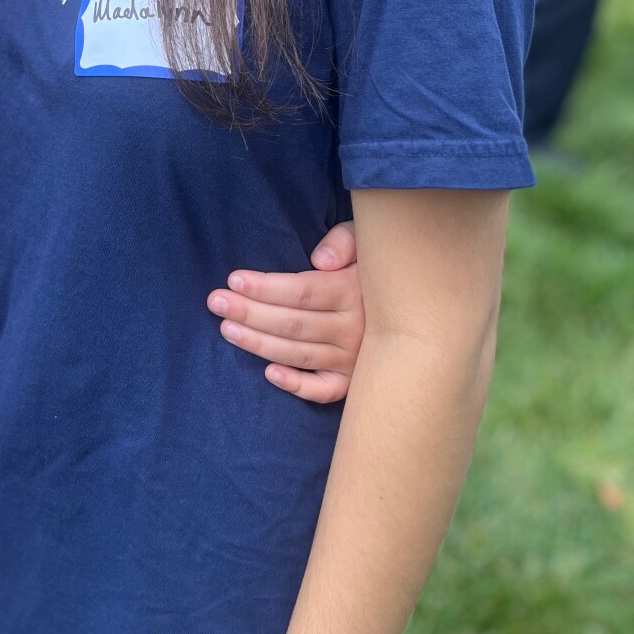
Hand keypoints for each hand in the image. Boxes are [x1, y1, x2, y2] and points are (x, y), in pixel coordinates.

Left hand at [206, 222, 362, 403]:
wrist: (417, 308)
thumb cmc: (379, 267)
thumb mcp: (368, 242)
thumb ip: (344, 242)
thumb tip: (319, 260)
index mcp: (354, 291)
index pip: (302, 292)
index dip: (265, 287)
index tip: (233, 280)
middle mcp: (355, 329)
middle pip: (293, 324)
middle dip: (250, 313)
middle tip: (215, 302)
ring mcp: (355, 359)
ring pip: (299, 355)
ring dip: (260, 344)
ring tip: (227, 329)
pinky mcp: (354, 381)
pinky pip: (325, 391)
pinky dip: (298, 386)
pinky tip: (270, 374)